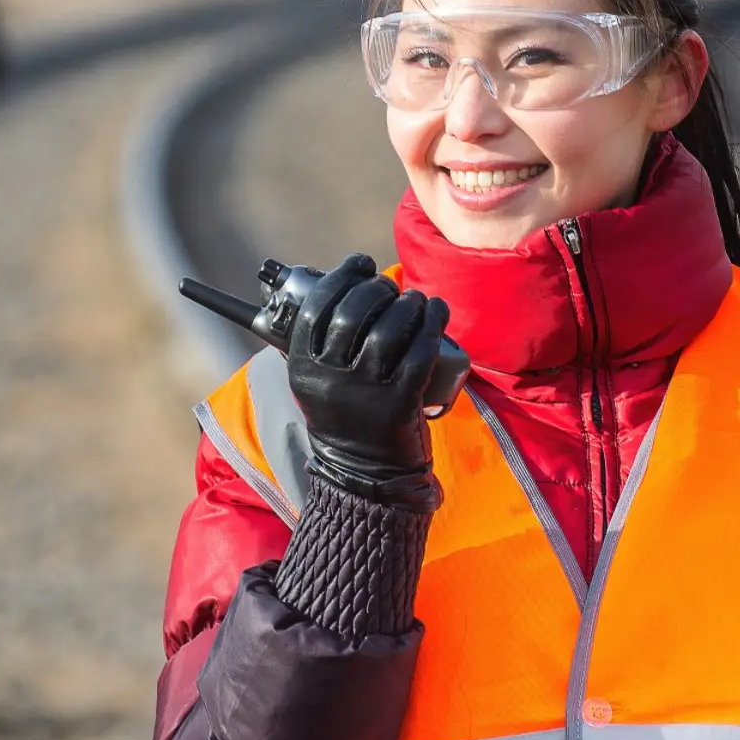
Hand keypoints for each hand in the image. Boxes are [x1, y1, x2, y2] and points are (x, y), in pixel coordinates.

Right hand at [286, 253, 450, 511]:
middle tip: (389, 287)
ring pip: (387, 330)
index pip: (315, 308)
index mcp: (303, 369)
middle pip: (351, 314)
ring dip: (406, 304)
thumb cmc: (347, 419)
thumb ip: (324, 346)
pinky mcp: (399, 405)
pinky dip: (431, 325)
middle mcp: (330, 380)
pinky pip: (419, 353)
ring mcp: (364, 393)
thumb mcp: (319, 383)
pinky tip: (436, 311)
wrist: (366, 476)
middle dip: (375, 288)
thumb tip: (352, 289)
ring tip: (415, 300)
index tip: (359, 263)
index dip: (340, 277)